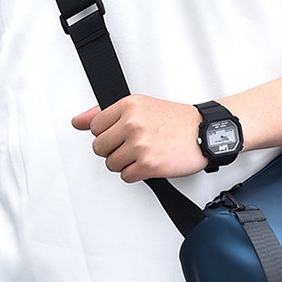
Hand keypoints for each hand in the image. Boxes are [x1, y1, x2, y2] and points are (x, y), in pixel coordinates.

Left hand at [72, 95, 207, 181]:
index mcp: (128, 106)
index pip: (94, 127)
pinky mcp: (149, 164)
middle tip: (134, 145)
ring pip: (111, 164)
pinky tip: (150, 162)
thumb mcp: (140, 106)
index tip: (124, 133)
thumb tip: (77, 122)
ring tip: (143, 153)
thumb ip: (104, 114)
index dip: (109, 133)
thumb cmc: (176, 120)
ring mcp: (140, 144)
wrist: (205, 132)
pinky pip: (126, 176)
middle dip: (114, 150)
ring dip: (125, 163)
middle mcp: (132, 123)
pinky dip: (136, 173)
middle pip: (99, 147)